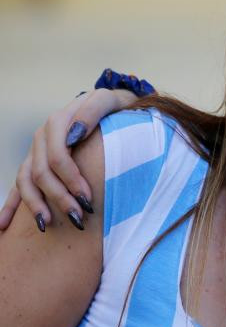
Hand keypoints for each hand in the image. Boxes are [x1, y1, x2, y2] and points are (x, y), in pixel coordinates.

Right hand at [0, 88, 136, 230]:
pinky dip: (10, 205)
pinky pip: (19, 184)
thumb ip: (91, 112)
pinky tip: (4, 226)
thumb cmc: (113, 105)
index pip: (58, 158)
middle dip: (59, 198)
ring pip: (26, 181)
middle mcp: (42, 136)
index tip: (88, 199)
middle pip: (42, 173)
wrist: (110, 104)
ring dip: (35, 205)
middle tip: (79, 218)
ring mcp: (36, 150)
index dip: (70, 180)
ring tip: (47, 225)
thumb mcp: (107, 100)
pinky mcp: (35, 161)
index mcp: (57, 122)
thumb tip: (73, 136)